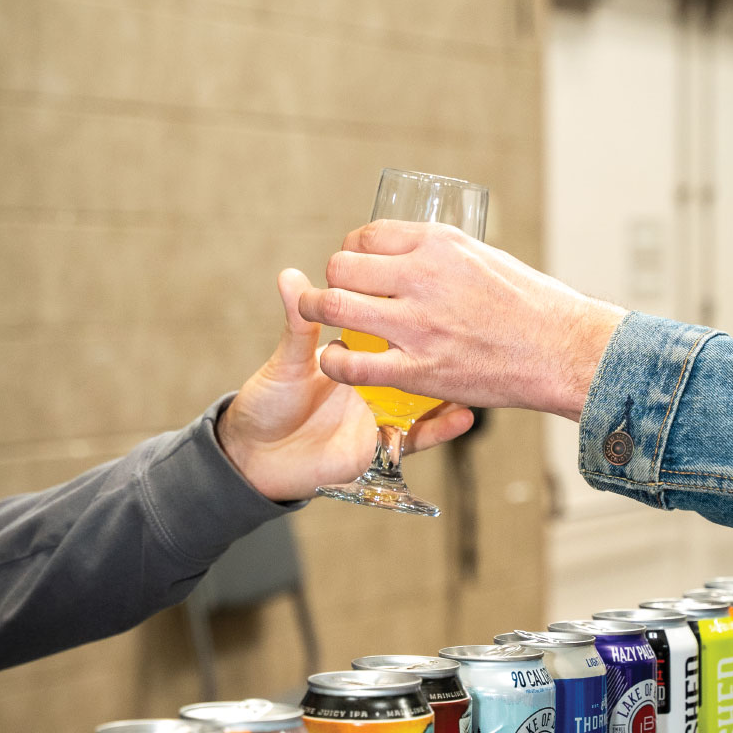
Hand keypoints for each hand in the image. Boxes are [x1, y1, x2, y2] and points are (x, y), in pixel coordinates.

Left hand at [216, 268, 474, 501]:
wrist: (258, 457)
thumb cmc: (270, 403)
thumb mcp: (288, 361)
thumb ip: (298, 325)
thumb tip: (291, 275)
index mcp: (357, 352)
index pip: (388, 324)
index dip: (403, 308)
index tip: (426, 289)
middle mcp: (376, 379)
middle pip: (416, 357)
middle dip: (440, 342)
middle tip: (462, 321)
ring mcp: (383, 411)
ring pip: (428, 395)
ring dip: (451, 383)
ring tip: (474, 368)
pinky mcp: (384, 443)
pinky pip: (421, 437)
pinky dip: (441, 429)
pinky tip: (463, 416)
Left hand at [297, 223, 625, 421]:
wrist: (563, 349)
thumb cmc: (532, 306)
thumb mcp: (484, 257)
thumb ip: (441, 256)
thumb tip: (409, 254)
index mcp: (440, 244)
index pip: (366, 235)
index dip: (351, 251)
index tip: (353, 267)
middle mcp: (424, 277)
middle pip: (342, 266)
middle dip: (330, 280)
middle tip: (330, 295)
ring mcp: (419, 324)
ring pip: (336, 307)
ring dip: (316, 312)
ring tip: (317, 319)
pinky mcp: (421, 369)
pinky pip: (355, 365)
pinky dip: (335, 361)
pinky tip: (336, 360)